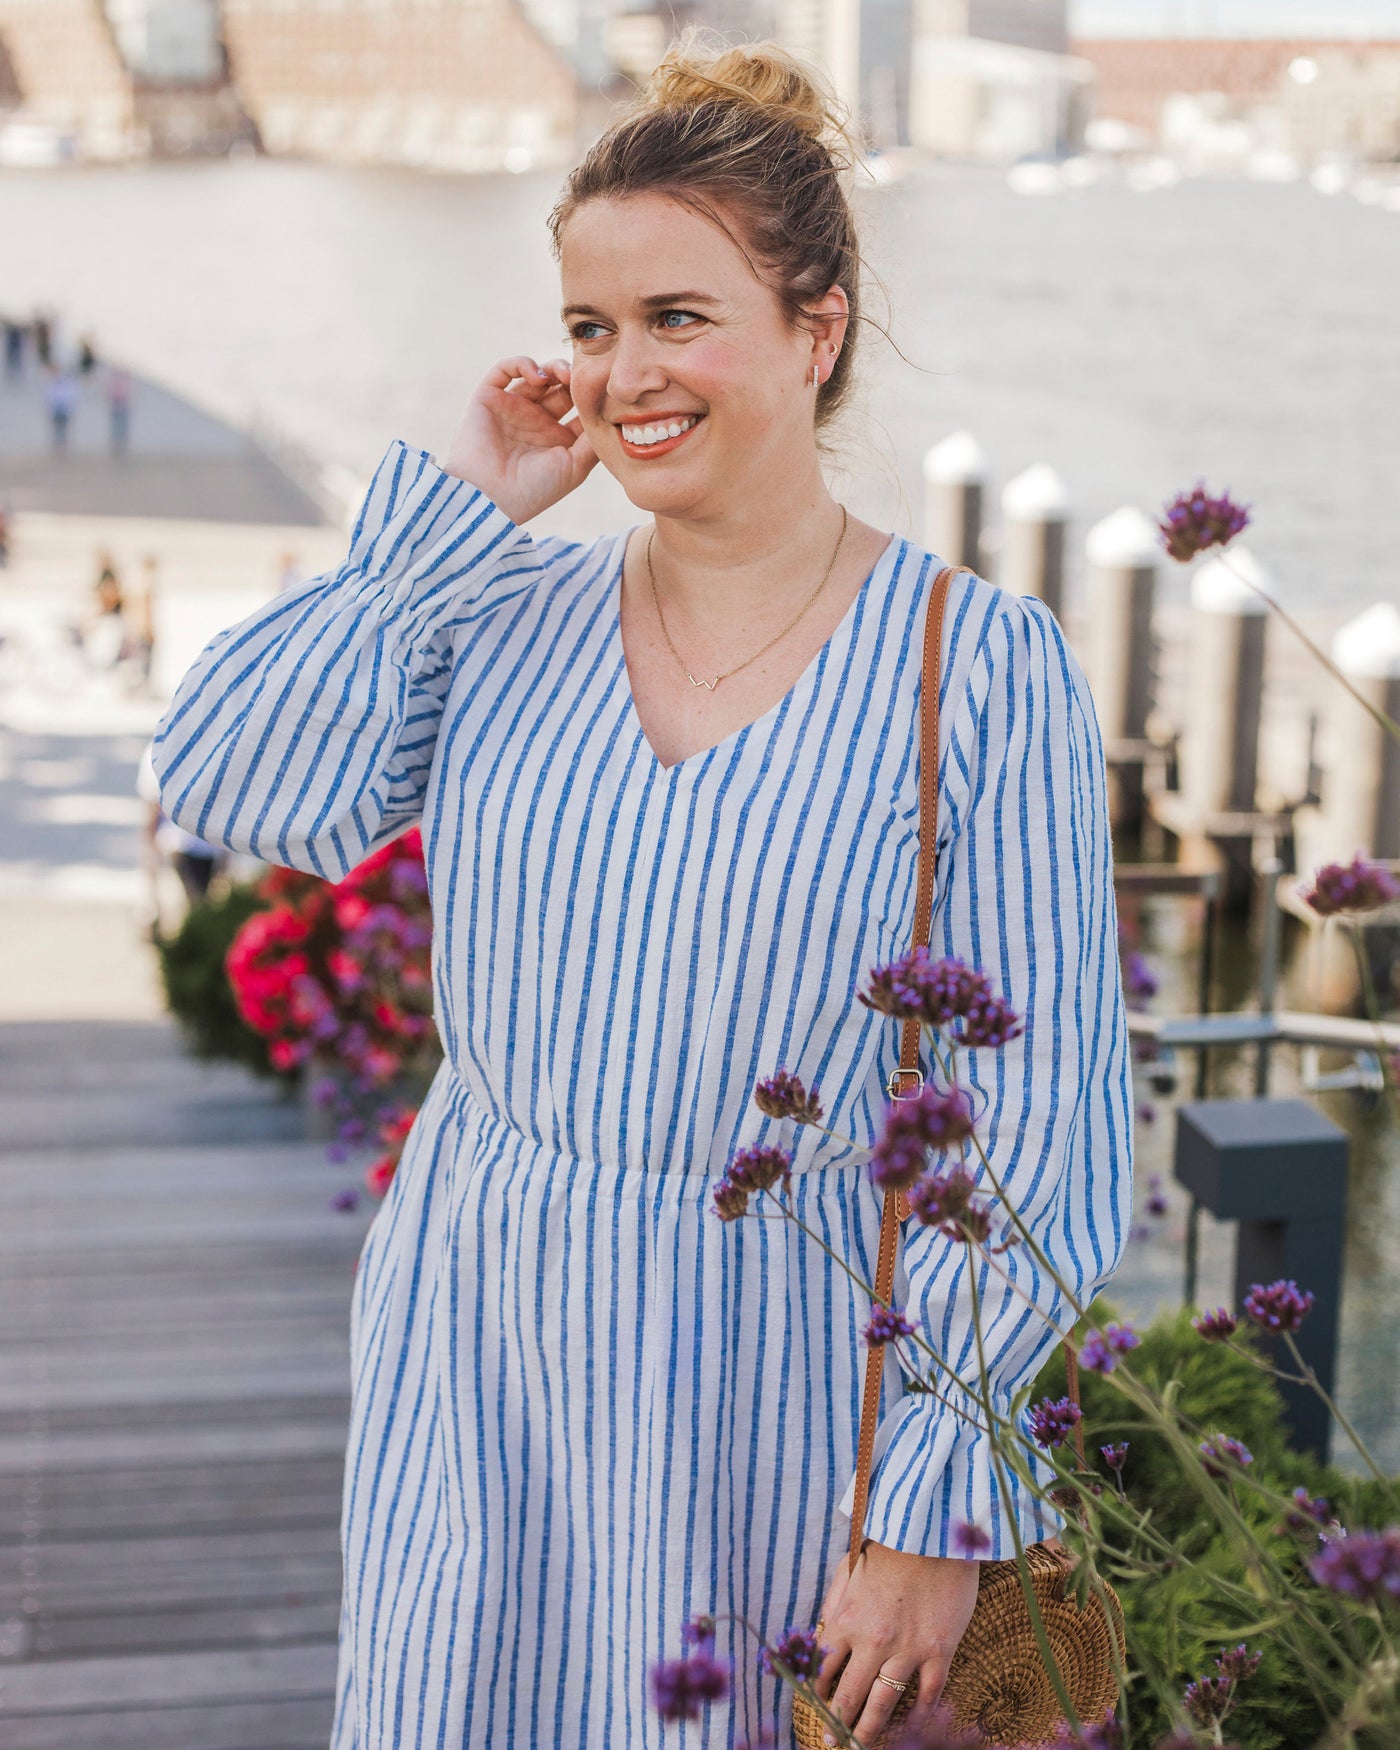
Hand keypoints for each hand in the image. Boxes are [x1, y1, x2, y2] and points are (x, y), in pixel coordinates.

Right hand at [442, 355, 597, 523]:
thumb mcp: (575, 467)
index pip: (578, 406)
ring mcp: (511, 408)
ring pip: (536, 374)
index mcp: (556, 438)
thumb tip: (612, 415)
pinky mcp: (488, 397)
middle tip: (583, 377)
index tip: (603, 391)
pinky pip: (504, 369)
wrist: (490, 497)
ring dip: (553, 368)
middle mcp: (534, 421)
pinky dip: (522, 363)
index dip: (591, 395)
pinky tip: (539, 376)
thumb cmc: (535, 489)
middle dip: (573, 378)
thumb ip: (594, 441)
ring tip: (563, 375)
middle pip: (560, 386)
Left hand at [810, 1540, 979, 1746]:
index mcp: (847, 1619)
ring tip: (863, 1746)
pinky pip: (927, 1694)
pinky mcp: (938, 1652)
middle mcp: (873, 1641)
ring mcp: (907, 1650)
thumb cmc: (889, 1547)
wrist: (933, 1533)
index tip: (817, 1706)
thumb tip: (821, 1632)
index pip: (823, 1669)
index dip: (818, 1692)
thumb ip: (833, 1603)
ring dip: (870, 1730)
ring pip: (884, 1705)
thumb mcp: (849, 1567)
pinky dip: (919, 1715)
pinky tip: (912, 1726)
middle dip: (838, 1724)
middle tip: (832, 1744)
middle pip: (850, 1696)